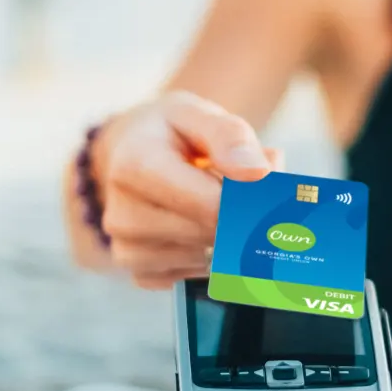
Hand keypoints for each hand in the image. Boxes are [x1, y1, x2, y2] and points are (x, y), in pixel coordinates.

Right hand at [91, 91, 282, 288]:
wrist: (130, 154)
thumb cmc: (172, 134)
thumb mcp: (198, 114)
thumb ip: (230, 137)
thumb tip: (259, 173)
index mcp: (134, 166)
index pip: (211, 205)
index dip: (249, 201)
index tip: (270, 190)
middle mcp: (121, 213)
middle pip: (211, 234)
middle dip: (242, 217)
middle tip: (248, 193)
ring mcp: (127, 249)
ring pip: (206, 260)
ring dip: (227, 238)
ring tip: (218, 205)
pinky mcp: (140, 273)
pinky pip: (195, 276)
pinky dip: (211, 257)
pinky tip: (204, 230)